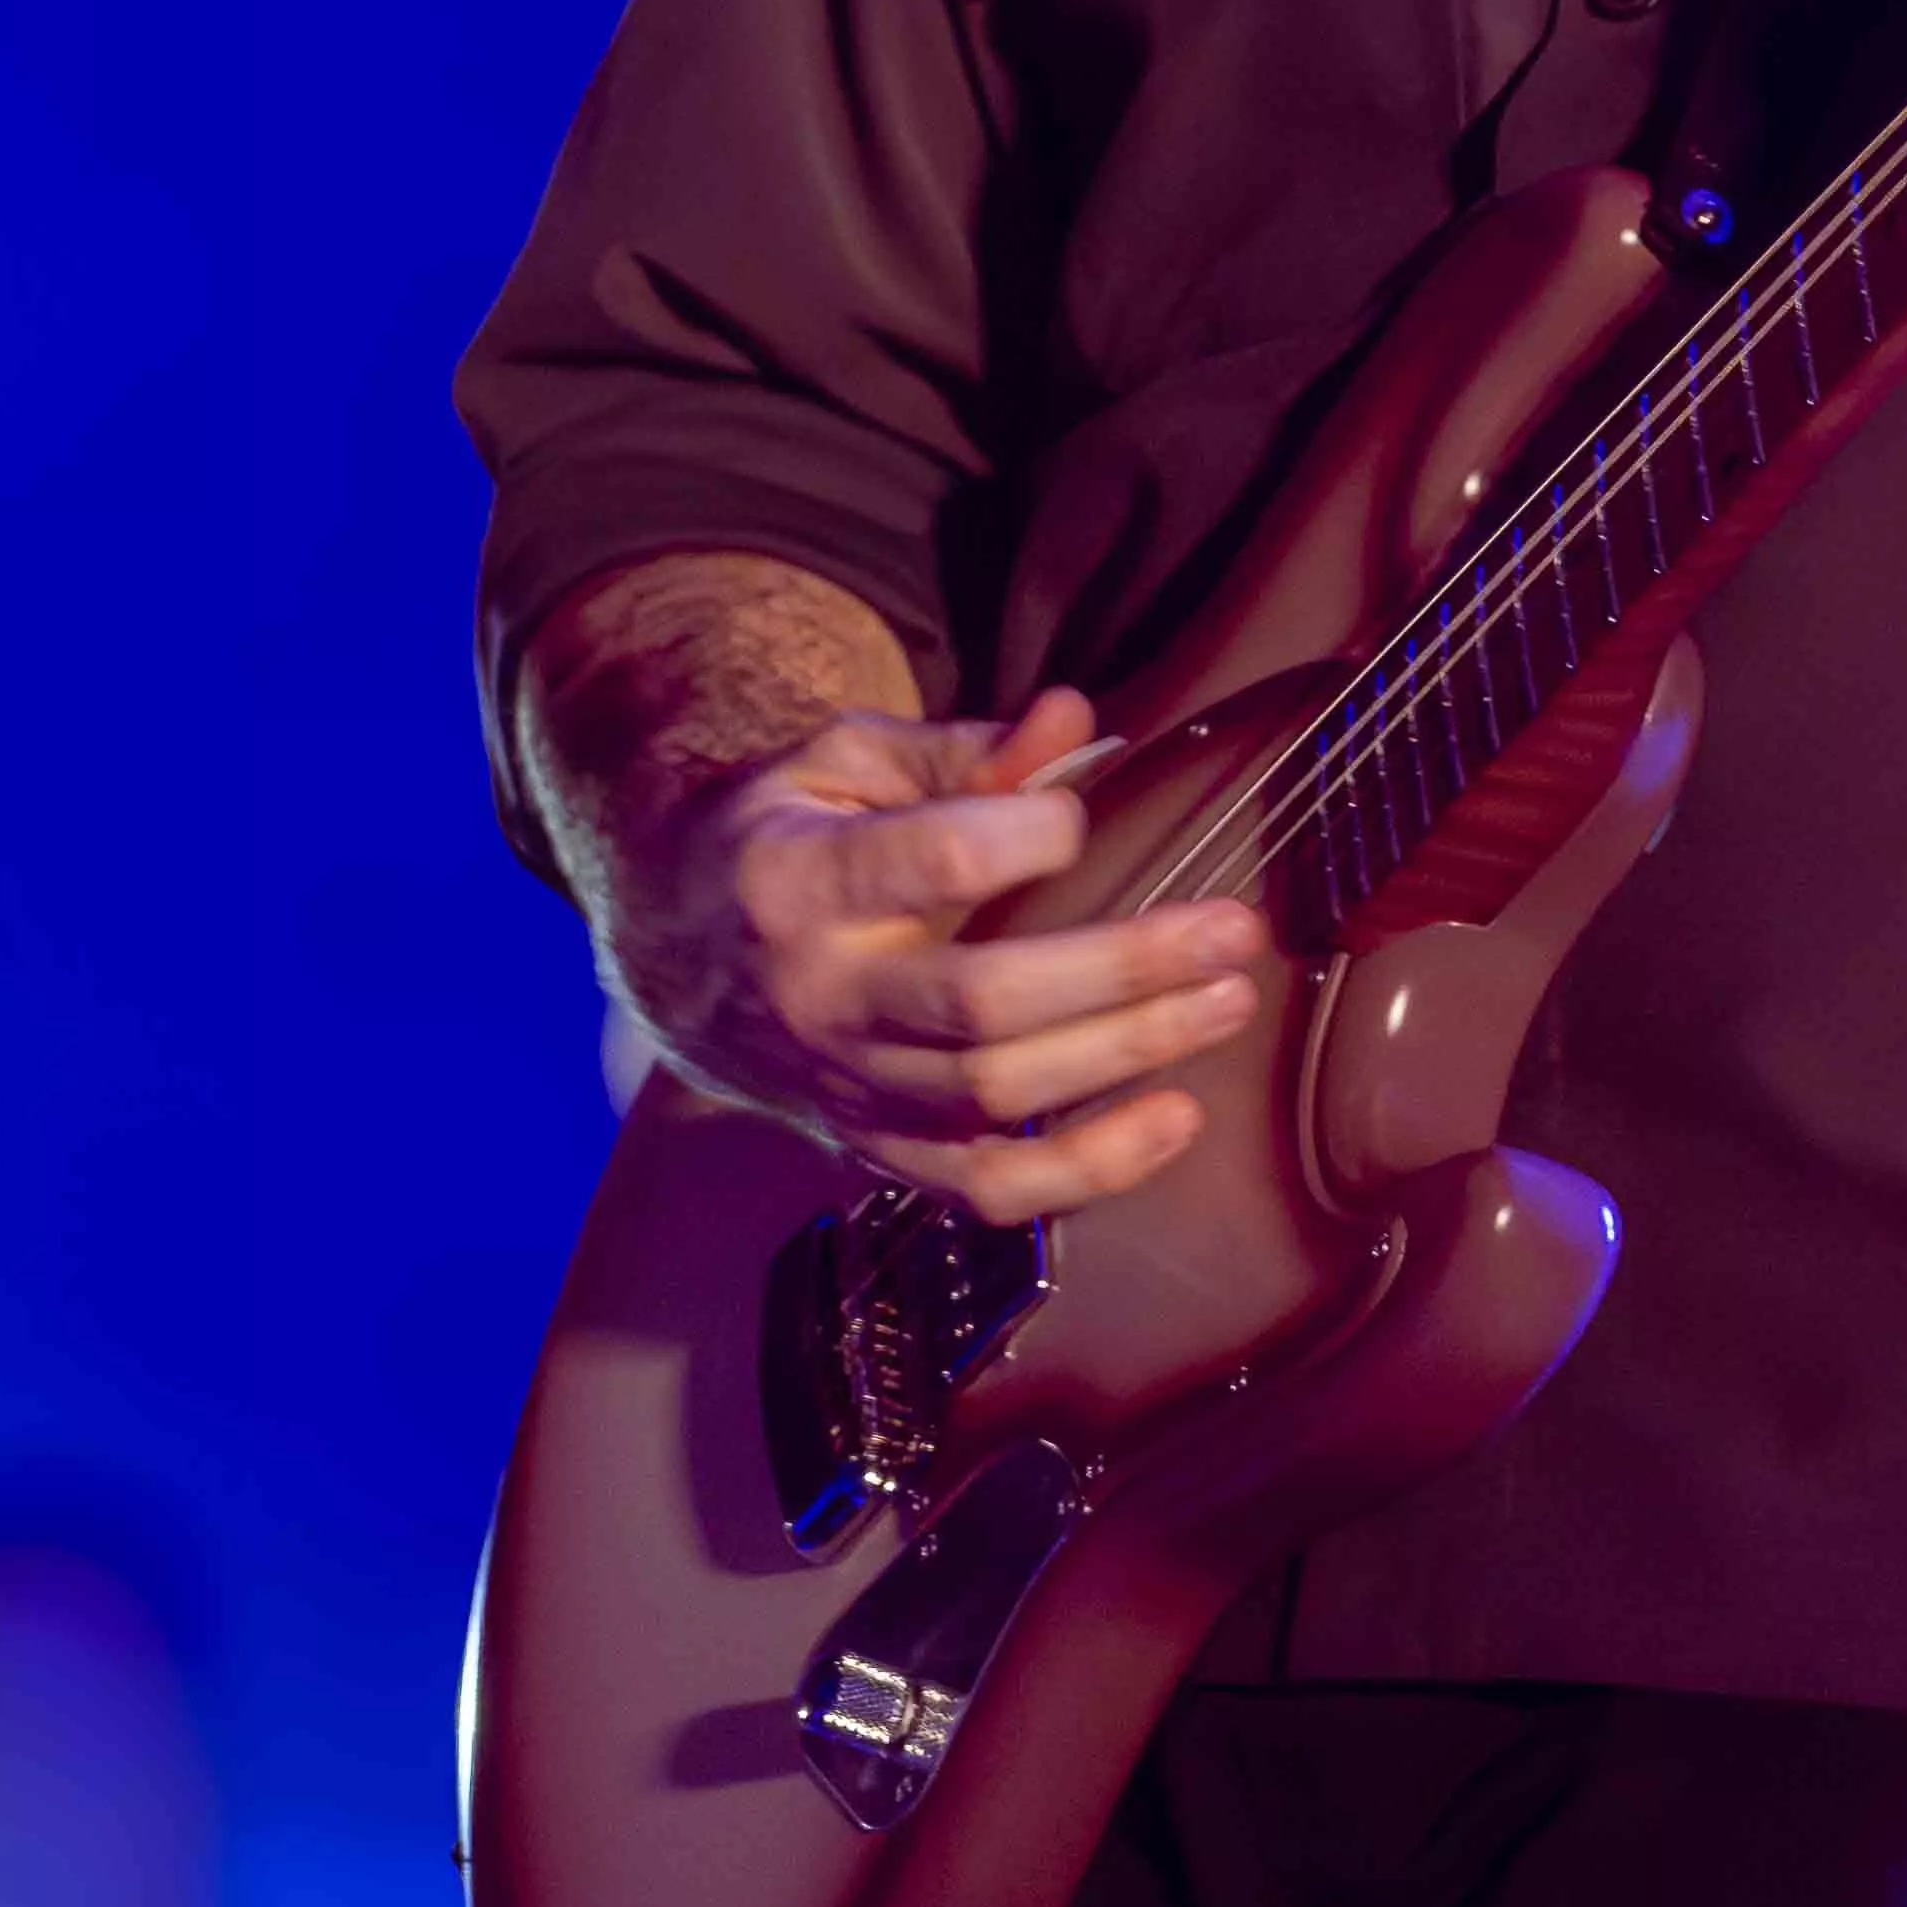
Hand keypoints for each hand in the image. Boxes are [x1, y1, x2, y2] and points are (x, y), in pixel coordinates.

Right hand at [618, 685, 1270, 1221]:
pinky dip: (1090, 1170)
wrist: (674, 958)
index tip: (1081, 813)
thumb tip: (1075, 719)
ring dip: (1129, 1052)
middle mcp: (821, 998)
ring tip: (1229, 1001)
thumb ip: (960, 749)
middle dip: (1125, 967)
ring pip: (996, 1097)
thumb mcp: (843, 764)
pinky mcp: (876, 1149)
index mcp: (799, 881)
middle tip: (1232, 930)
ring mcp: (848, 1088)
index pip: (935, 861)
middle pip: (984, 1002)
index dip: (1032, 833)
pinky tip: (1175, 1120)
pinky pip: (988, 1187)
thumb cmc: (788, 837)